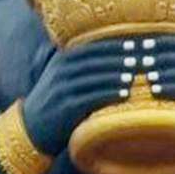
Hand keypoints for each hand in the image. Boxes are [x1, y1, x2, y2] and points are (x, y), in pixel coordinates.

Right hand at [21, 40, 135, 154]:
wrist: (31, 130)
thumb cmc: (56, 105)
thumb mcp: (64, 80)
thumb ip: (82, 67)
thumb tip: (113, 55)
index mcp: (63, 60)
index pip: (93, 47)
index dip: (115, 44)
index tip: (137, 43)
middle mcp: (61, 71)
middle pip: (96, 60)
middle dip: (120, 57)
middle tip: (143, 56)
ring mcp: (62, 89)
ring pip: (94, 77)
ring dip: (117, 75)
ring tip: (137, 74)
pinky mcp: (65, 108)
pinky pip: (91, 98)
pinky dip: (109, 95)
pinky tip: (125, 95)